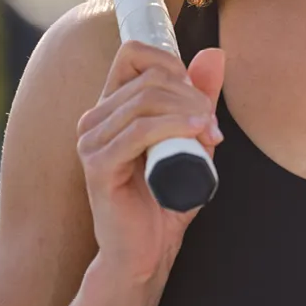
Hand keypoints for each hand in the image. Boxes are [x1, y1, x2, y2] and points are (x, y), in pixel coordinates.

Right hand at [76, 40, 225, 285]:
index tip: (200, 96)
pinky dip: (173, 127)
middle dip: (192, 95)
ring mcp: (91, 141)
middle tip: (214, 126)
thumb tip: (214, 54)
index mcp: (112, 107)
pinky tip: (198, 133)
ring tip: (210, 135)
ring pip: (145, 101)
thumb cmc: (168, 197)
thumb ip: (200, 98)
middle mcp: (95, 119)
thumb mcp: (193, 139)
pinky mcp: (98, 165)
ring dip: (188, 112)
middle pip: (149, 78)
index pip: (133, 53)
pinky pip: (138, 131)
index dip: (172, 63)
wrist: (148, 251)